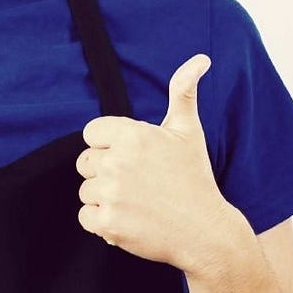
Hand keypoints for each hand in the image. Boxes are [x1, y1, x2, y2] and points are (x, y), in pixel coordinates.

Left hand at [76, 53, 239, 272]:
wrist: (207, 233)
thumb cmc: (195, 178)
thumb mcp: (189, 131)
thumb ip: (182, 92)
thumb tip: (200, 59)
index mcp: (131, 135)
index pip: (91, 134)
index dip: (109, 146)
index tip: (132, 159)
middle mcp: (117, 161)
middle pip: (86, 163)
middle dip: (106, 173)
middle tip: (137, 184)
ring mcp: (111, 193)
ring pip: (86, 191)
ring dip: (105, 199)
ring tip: (136, 203)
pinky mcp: (108, 223)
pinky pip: (86, 217)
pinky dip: (102, 222)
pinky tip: (129, 220)